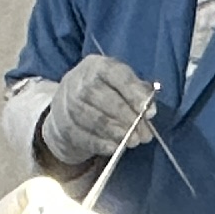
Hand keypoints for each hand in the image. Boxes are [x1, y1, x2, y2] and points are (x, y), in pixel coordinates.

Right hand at [34, 52, 159, 169]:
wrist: (65, 108)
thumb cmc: (102, 94)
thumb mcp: (119, 84)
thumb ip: (138, 93)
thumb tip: (150, 110)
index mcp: (96, 66)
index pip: (115, 74)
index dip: (133, 92)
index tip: (149, 111)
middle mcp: (78, 80)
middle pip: (105, 99)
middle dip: (128, 118)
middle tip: (144, 134)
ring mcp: (67, 103)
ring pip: (95, 119)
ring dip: (117, 133)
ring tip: (133, 141)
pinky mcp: (64, 125)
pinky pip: (84, 136)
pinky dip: (102, 144)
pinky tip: (115, 148)